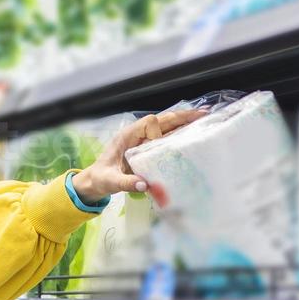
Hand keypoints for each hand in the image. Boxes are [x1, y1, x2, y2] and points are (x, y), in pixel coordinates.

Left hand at [70, 108, 207, 204]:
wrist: (95, 182)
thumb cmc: (100, 179)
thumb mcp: (111, 182)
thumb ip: (126, 182)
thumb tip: (145, 184)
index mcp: (127, 135)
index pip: (149, 123)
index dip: (160, 128)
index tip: (165, 141)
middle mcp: (137, 134)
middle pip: (162, 120)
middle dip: (182, 116)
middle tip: (203, 114)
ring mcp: (143, 140)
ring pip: (166, 127)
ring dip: (183, 123)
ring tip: (203, 121)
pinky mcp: (147, 149)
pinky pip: (165, 138)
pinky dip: (178, 135)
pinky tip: (192, 136)